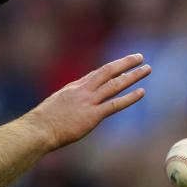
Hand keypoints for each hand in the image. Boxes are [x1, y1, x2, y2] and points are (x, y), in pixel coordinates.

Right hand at [32, 53, 149, 149]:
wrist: (39, 129)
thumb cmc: (43, 121)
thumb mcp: (55, 106)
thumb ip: (66, 103)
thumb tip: (69, 107)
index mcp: (73, 87)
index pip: (96, 74)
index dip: (111, 68)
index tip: (121, 64)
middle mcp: (83, 90)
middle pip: (108, 72)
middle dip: (125, 63)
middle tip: (139, 57)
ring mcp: (88, 101)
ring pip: (115, 84)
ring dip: (132, 75)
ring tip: (146, 69)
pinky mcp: (92, 115)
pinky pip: (115, 104)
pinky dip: (129, 97)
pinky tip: (141, 92)